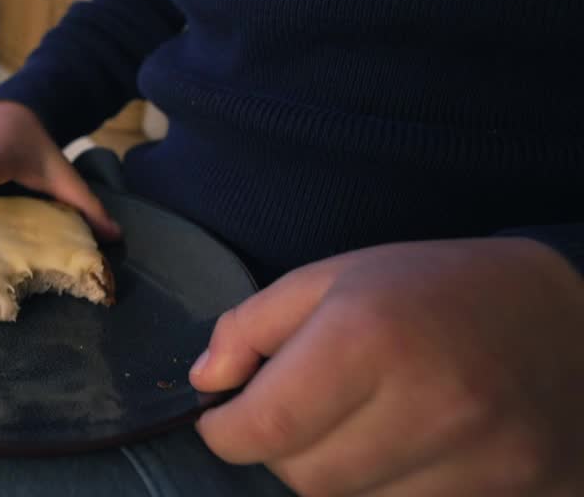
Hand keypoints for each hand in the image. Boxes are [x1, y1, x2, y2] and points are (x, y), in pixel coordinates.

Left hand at [190, 238, 583, 495]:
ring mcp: (479, 456)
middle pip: (306, 479)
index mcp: (370, 334)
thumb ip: (252, 326)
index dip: (225, 431)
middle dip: (281, 451)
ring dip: (335, 474)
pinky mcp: (512, 491)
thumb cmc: (433, 290)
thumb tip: (204, 383)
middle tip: (297, 413)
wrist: (566, 318)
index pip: (266, 426)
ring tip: (357, 425)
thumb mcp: (333, 277)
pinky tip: (404, 448)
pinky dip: (386, 491)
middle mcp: (428, 401)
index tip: (223, 420)